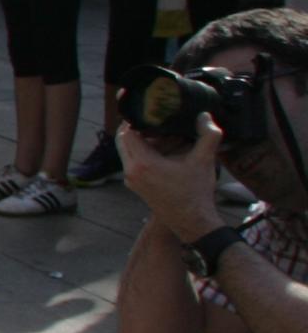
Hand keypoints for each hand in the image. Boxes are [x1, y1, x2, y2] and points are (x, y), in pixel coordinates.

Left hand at [119, 119, 226, 241]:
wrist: (192, 222)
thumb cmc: (196, 192)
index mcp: (142, 163)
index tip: (149, 110)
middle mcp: (130, 171)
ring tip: (166, 136)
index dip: (135, 119)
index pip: (126, 132)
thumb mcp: (204, 160)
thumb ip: (208, 135)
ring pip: (128, 152)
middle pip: (123, 141)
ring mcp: (131, 180)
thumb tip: (205, 115)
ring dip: (143, 141)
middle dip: (139, 129)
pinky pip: (133, 163)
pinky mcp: (136, 185)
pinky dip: (144, 153)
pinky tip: (166, 151)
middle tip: (157, 121)